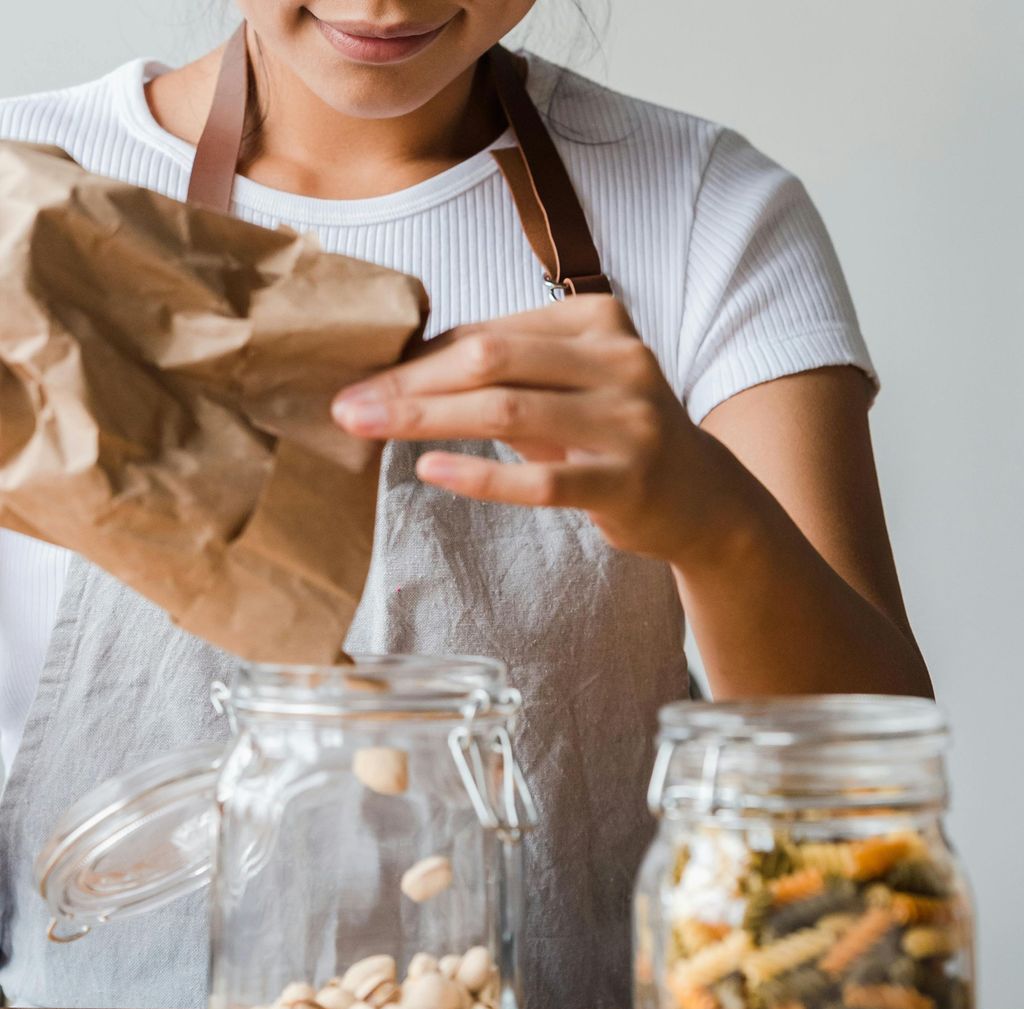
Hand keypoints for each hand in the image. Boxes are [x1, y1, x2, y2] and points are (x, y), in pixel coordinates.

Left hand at [331, 294, 717, 563]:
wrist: (702, 496)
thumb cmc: (614, 434)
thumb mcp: (571, 385)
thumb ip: (506, 368)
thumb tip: (402, 366)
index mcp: (599, 321)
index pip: (489, 334)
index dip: (417, 357)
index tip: (361, 380)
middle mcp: (619, 360)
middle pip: (491, 362)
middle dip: (410, 384)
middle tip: (348, 407)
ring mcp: (628, 421)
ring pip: (510, 412)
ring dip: (428, 421)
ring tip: (369, 430)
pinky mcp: (627, 481)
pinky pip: (541, 480)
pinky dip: (481, 475)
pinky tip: (432, 469)